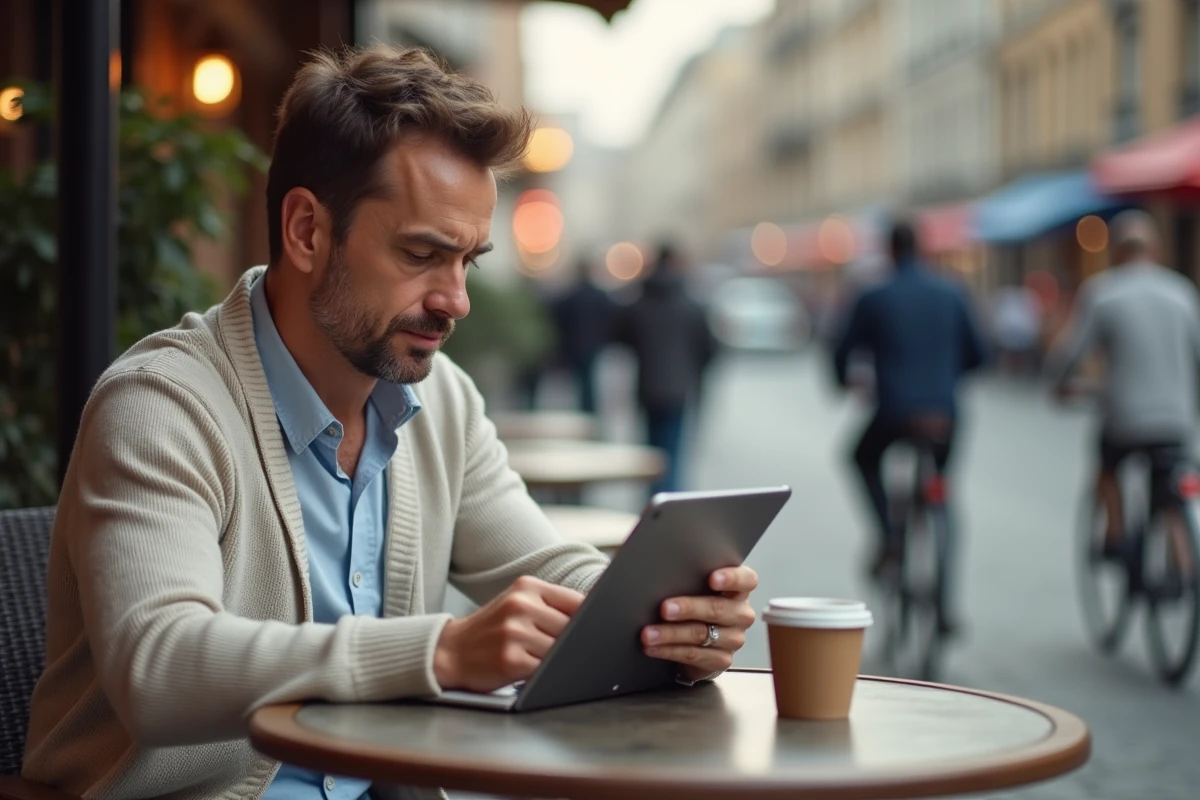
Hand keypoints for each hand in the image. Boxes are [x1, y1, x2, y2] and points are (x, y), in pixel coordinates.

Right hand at [434, 576, 583, 692]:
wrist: (449, 651)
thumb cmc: (491, 629)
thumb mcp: (516, 604)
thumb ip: (550, 606)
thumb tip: (593, 620)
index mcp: (527, 587)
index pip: (576, 601)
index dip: (590, 619)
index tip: (598, 629)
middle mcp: (520, 605)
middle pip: (571, 627)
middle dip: (575, 642)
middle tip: (574, 650)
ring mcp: (515, 633)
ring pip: (560, 650)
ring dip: (559, 659)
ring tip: (549, 660)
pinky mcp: (511, 660)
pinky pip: (545, 669)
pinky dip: (548, 674)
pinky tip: (539, 672)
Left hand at [640, 565, 757, 682]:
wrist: (701, 640)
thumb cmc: (697, 603)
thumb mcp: (697, 587)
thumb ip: (691, 578)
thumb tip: (660, 573)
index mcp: (739, 590)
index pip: (746, 580)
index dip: (731, 578)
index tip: (712, 578)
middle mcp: (740, 614)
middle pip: (717, 609)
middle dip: (688, 608)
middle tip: (665, 609)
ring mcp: (734, 638)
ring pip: (701, 634)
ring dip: (670, 634)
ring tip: (648, 634)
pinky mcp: (722, 660)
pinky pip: (693, 655)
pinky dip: (669, 650)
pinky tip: (654, 648)